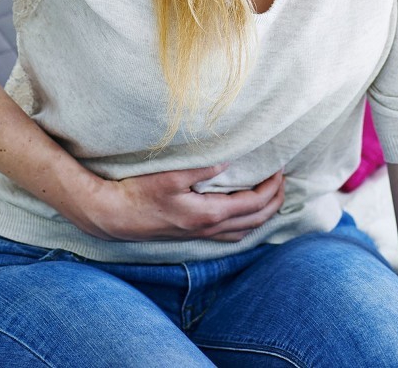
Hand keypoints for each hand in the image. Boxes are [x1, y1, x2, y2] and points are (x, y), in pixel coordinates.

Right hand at [80, 164, 285, 242]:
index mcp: (208, 214)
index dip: (271, 187)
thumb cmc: (139, 193)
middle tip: (283, 181)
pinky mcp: (193, 236)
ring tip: (271, 196)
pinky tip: (245, 215)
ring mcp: (201, 235)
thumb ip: (203, 168)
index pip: (254, 204)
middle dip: (275, 201)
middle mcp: (209, 229)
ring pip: (245, 232)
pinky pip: (230, 236)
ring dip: (263, 215)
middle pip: (256, 220)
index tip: (279, 169)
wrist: (114, 216)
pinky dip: (246, 226)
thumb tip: (230, 160)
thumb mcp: (170, 175)